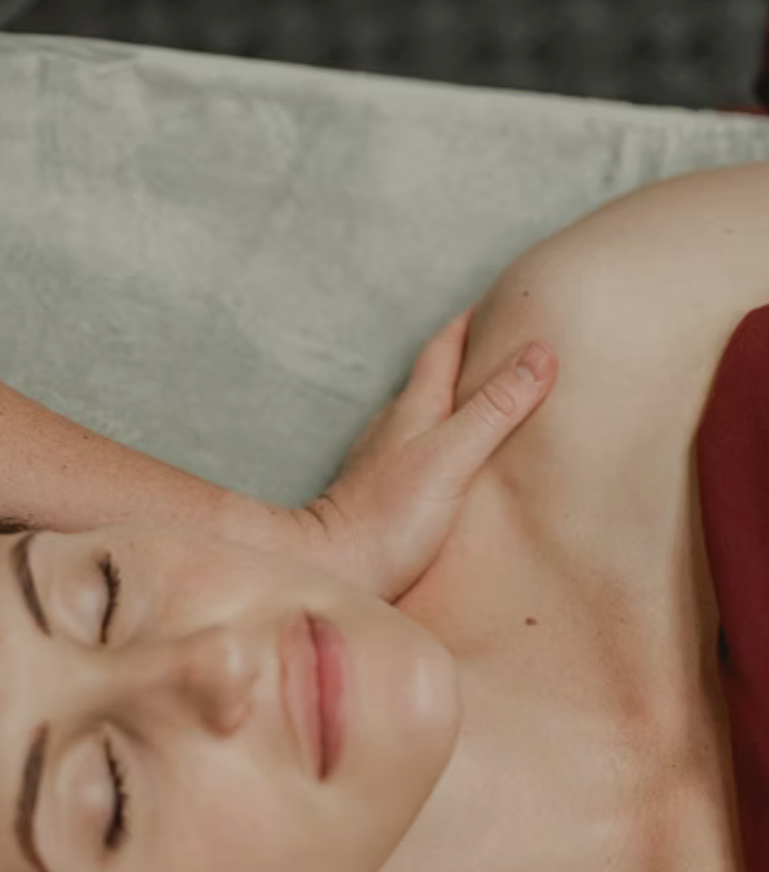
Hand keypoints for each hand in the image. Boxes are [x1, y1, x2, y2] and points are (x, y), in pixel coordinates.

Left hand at [292, 308, 555, 600]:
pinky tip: (455, 463)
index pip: (444, 348)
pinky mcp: (386, 498)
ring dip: (457, 403)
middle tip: (505, 343)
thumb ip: (495, 409)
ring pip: (426, 417)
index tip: (501, 299)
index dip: (471, 321)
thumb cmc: (387, 520)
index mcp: (413, 409)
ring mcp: (386, 462)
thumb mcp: (452, 457)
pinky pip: (422, 454)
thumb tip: (540, 353)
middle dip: (468, 357)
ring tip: (490, 400)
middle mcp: (395, 428)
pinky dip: (445, 443)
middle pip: (434, 378)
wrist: (332, 572)